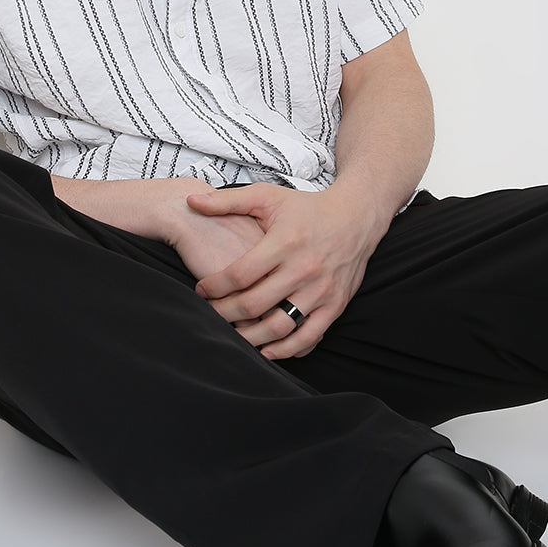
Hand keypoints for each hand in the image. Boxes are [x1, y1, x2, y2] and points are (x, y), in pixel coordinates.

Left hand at [185, 183, 385, 359]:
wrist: (356, 216)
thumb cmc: (307, 207)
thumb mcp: (267, 196)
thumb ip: (227, 200)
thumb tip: (191, 201)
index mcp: (284, 242)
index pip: (239, 275)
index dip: (214, 286)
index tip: (201, 290)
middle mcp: (303, 269)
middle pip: (254, 304)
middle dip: (224, 314)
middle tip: (210, 314)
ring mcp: (321, 290)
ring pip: (279, 326)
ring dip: (251, 338)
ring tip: (233, 335)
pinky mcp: (335, 305)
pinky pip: (309, 337)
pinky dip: (287, 350)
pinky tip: (268, 350)